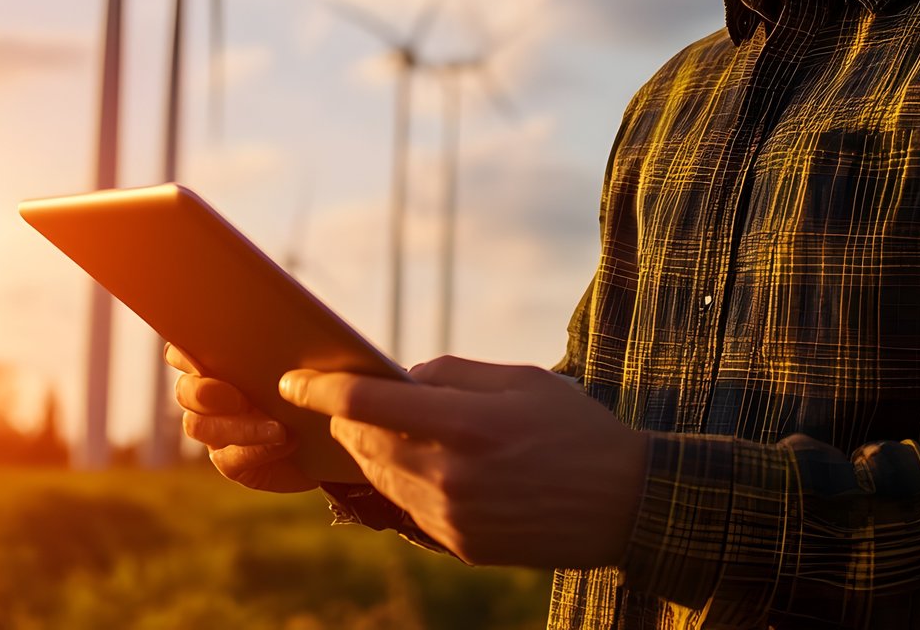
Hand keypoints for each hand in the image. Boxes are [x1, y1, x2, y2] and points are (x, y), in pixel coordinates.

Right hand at [166, 343, 317, 493]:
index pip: (181, 355)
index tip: (201, 354)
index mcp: (218, 365)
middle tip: (238, 398)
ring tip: (277, 427)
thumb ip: (279, 350)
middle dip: (204, 393)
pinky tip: (286, 441)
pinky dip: (257, 450)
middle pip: (184, 392)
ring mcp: (216, 432)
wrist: (330, 433)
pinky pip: (228, 459)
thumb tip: (275, 333)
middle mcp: (209, 398)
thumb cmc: (312, 385)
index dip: (182, 354)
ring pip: (200, 428)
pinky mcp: (231, 462)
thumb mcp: (301, 361)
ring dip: (238, 427)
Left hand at [278, 356, 648, 567]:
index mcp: (466, 424)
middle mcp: (451, 475)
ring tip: (378, 428)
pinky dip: (401, 481)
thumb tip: (396, 378)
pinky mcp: (461, 545)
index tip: (294, 380)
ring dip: (369, 450)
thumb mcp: (520, 379)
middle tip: (342, 399)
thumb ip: (451, 374)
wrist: (626, 505)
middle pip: (364, 443)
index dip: (320, 389)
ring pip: (379, 478)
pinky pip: (408, 508)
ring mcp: (453, 517)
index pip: (365, 404)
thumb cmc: (575, 428)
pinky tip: (418, 462)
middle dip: (345, 418)